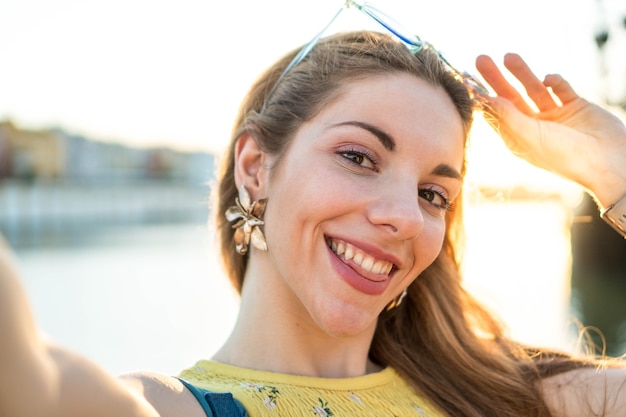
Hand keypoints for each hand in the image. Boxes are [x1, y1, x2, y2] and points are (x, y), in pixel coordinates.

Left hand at [474, 53, 625, 208]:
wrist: (608, 160)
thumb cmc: (564, 156)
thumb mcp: (530, 136)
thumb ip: (508, 116)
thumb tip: (486, 98)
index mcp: (518, 139)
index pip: (494, 114)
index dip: (480, 97)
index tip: (466, 80)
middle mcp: (533, 127)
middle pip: (509, 98)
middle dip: (495, 79)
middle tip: (480, 59)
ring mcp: (553, 116)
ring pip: (533, 89)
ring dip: (521, 73)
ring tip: (509, 56)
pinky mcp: (574, 106)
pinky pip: (560, 88)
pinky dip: (553, 80)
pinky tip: (549, 79)